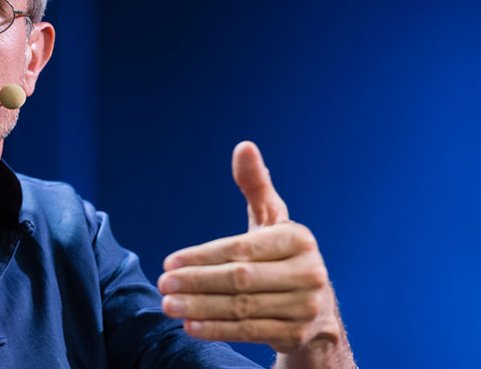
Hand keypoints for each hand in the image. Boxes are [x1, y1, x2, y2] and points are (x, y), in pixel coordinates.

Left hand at [158, 142, 348, 359]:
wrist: (317, 309)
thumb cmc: (282, 256)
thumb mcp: (272, 220)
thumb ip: (256, 185)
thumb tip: (243, 146)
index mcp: (299, 239)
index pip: (242, 248)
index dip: (203, 256)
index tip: (169, 262)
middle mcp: (308, 272)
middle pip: (241, 279)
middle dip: (197, 282)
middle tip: (163, 284)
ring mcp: (305, 306)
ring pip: (242, 308)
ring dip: (200, 308)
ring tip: (168, 305)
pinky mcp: (295, 334)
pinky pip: (249, 332)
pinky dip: (217, 329)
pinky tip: (189, 326)